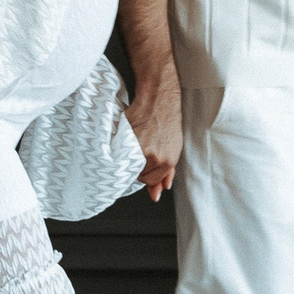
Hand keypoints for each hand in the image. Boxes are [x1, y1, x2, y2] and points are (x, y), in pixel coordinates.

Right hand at [127, 67, 184, 200]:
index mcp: (168, 161)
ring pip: (129, 165)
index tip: (144, 162)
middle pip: (139, 174)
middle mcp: (155, 157)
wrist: (159, 101)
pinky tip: (126, 141)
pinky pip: (120, 154)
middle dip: (138, 166)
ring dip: (129, 159)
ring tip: (135, 143)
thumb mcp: (173, 150)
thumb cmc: (167, 123)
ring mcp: (140, 148)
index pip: (151, 180)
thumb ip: (167, 173)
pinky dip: (121, 150)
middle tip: (140, 150)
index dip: (147, 172)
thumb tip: (158, 193)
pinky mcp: (127, 139)